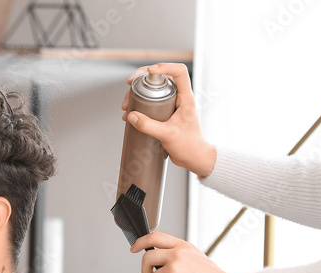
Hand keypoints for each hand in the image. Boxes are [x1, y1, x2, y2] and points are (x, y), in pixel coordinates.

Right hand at [121, 62, 216, 178]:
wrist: (194, 159)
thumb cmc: (189, 146)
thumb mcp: (167, 135)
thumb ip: (148, 125)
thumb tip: (132, 116)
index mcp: (186, 98)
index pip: (179, 72)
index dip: (164, 67)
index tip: (148, 72)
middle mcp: (179, 99)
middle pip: (161, 79)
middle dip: (143, 81)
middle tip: (129, 87)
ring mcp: (171, 106)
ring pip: (153, 92)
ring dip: (137, 94)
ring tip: (127, 106)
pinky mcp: (165, 116)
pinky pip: (150, 105)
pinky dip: (138, 107)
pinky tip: (130, 116)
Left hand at [131, 231, 241, 272]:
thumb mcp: (196, 259)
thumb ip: (178, 257)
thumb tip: (159, 265)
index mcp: (183, 246)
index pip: (155, 237)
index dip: (140, 242)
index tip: (134, 248)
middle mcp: (176, 255)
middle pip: (147, 258)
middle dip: (145, 271)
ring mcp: (173, 269)